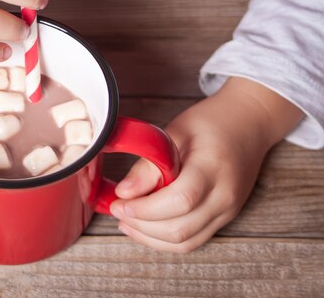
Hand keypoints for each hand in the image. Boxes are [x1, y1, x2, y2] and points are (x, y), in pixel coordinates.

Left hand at [110, 77, 302, 252]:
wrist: (248, 124)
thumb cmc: (211, 123)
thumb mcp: (175, 132)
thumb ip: (150, 164)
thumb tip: (125, 192)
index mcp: (213, 168)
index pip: (180, 200)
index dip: (145, 208)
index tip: (120, 201)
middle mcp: (224, 196)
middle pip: (180, 229)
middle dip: (141, 224)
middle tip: (116, 209)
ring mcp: (227, 211)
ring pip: (184, 242)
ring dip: (149, 237)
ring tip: (125, 219)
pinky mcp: (223, 218)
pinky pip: (192, 241)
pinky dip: (164, 240)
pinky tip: (143, 227)